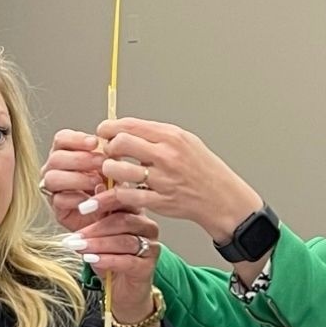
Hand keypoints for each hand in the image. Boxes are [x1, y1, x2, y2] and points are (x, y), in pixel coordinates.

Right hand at [42, 129, 109, 226]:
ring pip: (52, 178)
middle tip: (101, 163)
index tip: (94, 142)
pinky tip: (90, 198)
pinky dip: (76, 198)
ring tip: (97, 181)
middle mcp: (54, 169)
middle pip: (56, 158)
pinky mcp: (57, 209)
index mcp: (65, 153)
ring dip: (77, 178)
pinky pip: (59, 200)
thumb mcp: (113, 167)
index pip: (61, 139)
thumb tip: (107, 151)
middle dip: (80, 159)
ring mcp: (53, 190)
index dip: (76, 139)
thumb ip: (109, 157)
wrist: (115, 212)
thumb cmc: (111, 185)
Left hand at [64, 209, 160, 320]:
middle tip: (74, 236)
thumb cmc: (111, 259)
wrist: (122, 290)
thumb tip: (91, 192)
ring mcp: (151, 247)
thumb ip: (96, 215)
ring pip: (124, 241)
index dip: (102, 202)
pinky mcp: (148, 267)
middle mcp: (147, 227)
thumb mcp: (99, 235)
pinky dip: (107, 260)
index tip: (81, 208)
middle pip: (122, 221)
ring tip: (79, 248)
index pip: (122, 201)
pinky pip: (127, 261)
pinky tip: (92, 260)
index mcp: (136, 213)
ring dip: (98, 244)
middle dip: (95, 229)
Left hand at [86, 118, 260, 242]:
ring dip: (109, 170)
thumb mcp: (185, 141)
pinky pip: (126, 195)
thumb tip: (125, 128)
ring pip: (118, 169)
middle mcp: (167, 156)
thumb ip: (156, 135)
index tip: (104, 132)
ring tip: (113, 171)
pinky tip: (116, 190)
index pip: (130, 125)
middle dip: (108, 147)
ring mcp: (162, 180)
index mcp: (171, 137)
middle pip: (120, 143)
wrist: (221, 198)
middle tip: (109, 152)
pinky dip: (115, 193)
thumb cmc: (202, 169)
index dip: (109, 128)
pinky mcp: (159, 201)